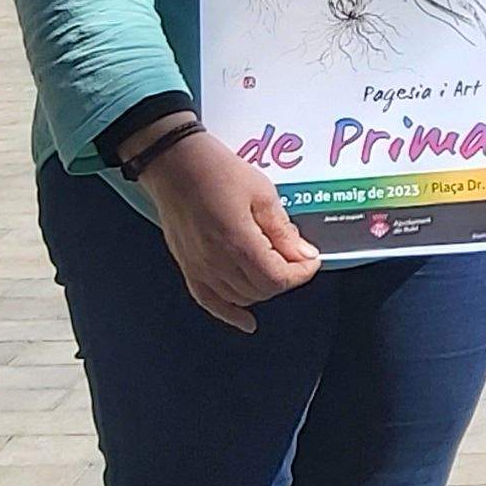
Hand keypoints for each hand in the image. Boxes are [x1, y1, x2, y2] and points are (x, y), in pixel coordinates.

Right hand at [133, 129, 324, 332]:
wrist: (174, 163)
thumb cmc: (215, 170)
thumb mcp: (262, 193)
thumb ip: (283, 230)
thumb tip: (304, 255)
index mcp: (238, 242)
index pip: (278, 278)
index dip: (301, 273)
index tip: (311, 260)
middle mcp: (216, 261)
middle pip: (262, 290)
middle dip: (286, 277)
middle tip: (295, 257)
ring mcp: (199, 267)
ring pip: (241, 297)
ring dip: (263, 288)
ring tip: (273, 267)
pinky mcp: (187, 267)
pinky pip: (209, 300)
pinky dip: (229, 313)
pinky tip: (246, 321)